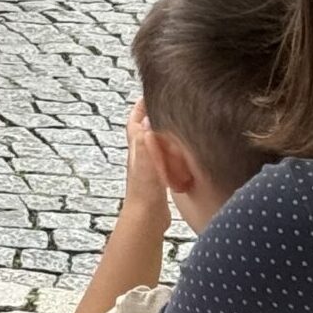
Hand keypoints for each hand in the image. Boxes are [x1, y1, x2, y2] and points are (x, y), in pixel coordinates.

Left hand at [120, 102, 170, 227]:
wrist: (146, 218)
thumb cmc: (145, 192)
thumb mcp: (146, 164)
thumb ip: (145, 143)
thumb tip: (146, 121)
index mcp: (136, 149)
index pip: (135, 122)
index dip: (140, 107)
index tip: (148, 93)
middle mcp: (140, 156)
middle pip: (142, 130)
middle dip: (149, 116)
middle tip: (162, 105)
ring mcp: (148, 168)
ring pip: (152, 144)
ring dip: (159, 133)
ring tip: (173, 125)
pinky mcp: (157, 179)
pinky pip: (162, 159)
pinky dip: (168, 151)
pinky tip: (178, 154)